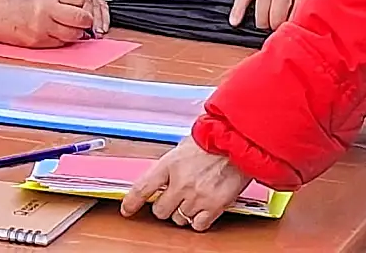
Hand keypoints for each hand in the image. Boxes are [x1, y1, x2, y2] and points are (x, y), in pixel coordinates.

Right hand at [0, 0, 94, 47]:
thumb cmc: (12, 0)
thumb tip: (80, 4)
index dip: (82, 1)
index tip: (79, 3)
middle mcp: (48, 11)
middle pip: (82, 18)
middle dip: (85, 19)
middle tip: (82, 18)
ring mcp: (44, 29)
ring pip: (74, 34)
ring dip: (76, 31)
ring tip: (69, 26)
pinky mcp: (39, 43)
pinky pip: (61, 43)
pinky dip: (63, 39)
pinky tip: (56, 33)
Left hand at [120, 138, 251, 231]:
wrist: (239, 141)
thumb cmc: (215, 139)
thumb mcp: (184, 146)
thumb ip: (172, 164)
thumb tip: (164, 176)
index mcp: (170, 163)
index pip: (142, 188)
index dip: (131, 202)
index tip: (127, 209)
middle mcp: (181, 182)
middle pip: (160, 211)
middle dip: (165, 206)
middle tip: (174, 198)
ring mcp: (197, 196)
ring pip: (179, 219)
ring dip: (184, 212)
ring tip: (194, 198)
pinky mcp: (213, 206)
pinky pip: (198, 225)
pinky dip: (199, 220)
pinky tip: (203, 207)